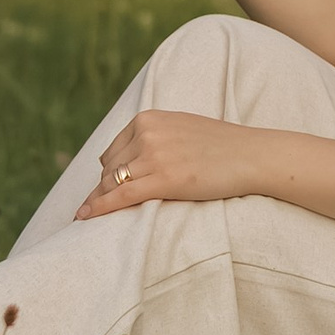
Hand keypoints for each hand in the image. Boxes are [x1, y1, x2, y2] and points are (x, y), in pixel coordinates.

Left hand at [74, 108, 260, 216]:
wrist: (250, 155)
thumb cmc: (220, 145)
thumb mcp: (179, 128)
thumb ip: (154, 136)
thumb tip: (131, 157)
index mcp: (148, 118)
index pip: (113, 151)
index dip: (109, 174)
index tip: (105, 189)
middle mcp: (147, 133)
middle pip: (109, 168)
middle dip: (105, 188)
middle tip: (104, 207)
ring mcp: (154, 155)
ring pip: (111, 182)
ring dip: (99, 200)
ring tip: (88, 215)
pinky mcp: (163, 179)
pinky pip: (121, 196)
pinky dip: (99, 207)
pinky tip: (84, 216)